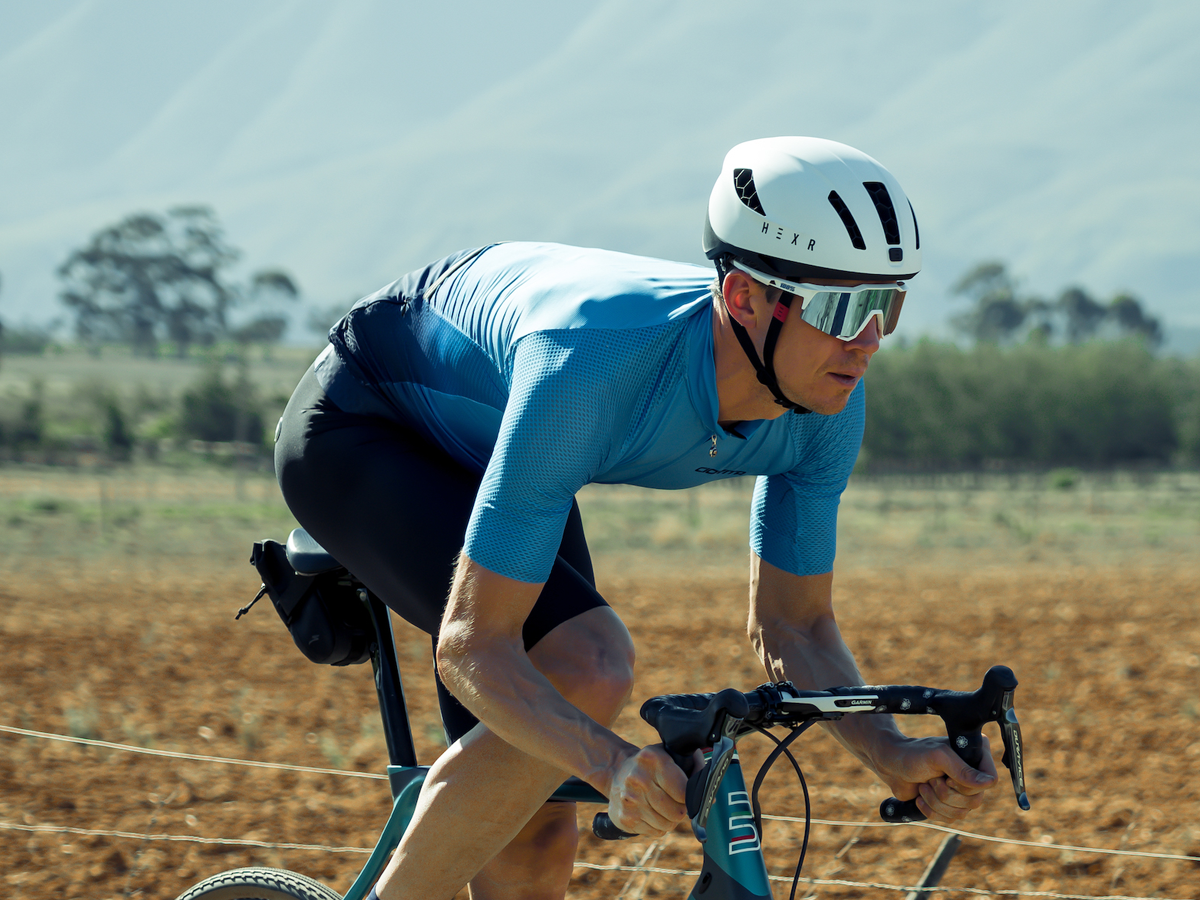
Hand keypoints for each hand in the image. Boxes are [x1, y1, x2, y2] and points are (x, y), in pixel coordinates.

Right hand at [605, 745, 689, 835]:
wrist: (615, 772)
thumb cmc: (650, 766)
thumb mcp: (668, 755)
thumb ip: (692, 767)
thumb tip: (712, 796)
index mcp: (652, 759)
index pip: (684, 792)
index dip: (690, 796)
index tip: (687, 794)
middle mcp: (638, 779)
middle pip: (677, 812)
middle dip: (682, 810)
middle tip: (676, 802)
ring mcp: (629, 800)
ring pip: (667, 825)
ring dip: (670, 819)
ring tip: (663, 807)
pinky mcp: (624, 818)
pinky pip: (656, 832)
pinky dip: (658, 826)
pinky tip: (651, 812)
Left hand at [878, 733, 997, 823]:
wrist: (889, 765)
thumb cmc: (912, 754)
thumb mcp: (937, 757)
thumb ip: (962, 770)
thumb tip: (988, 783)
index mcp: (974, 754)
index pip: (990, 780)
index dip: (968, 784)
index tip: (948, 776)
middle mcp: (972, 773)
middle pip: (975, 800)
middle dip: (946, 794)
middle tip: (931, 779)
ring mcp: (961, 790)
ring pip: (962, 813)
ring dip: (936, 802)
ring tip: (924, 785)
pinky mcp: (949, 804)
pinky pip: (950, 819)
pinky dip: (931, 810)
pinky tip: (920, 796)